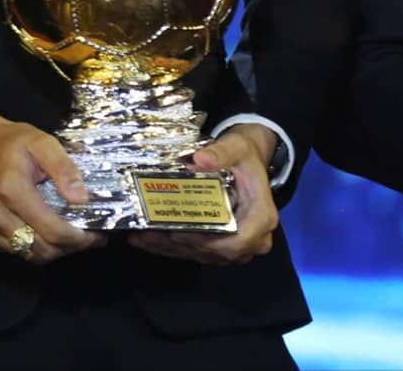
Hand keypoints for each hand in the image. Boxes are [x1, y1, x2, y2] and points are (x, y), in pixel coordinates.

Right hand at [0, 105, 105, 263]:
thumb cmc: (10, 142)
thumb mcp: (41, 141)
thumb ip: (63, 167)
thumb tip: (82, 199)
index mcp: (10, 188)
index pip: (52, 230)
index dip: (79, 239)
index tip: (97, 235)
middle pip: (42, 249)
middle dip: (70, 247)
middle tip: (87, 237)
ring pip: (29, 255)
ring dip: (54, 249)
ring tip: (69, 234)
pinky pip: (14, 251)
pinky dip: (33, 246)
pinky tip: (43, 230)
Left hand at [128, 122, 279, 265]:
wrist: (248, 160)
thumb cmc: (244, 155)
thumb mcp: (236, 147)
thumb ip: (221, 152)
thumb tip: (200, 159)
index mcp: (261, 217)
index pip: (235, 241)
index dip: (205, 242)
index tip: (177, 232)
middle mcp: (254, 238)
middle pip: (215, 252)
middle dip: (179, 245)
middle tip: (147, 234)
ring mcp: (239, 246)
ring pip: (203, 255)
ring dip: (171, 249)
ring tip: (141, 238)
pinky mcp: (224, 246)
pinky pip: (199, 252)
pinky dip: (173, 248)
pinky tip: (148, 241)